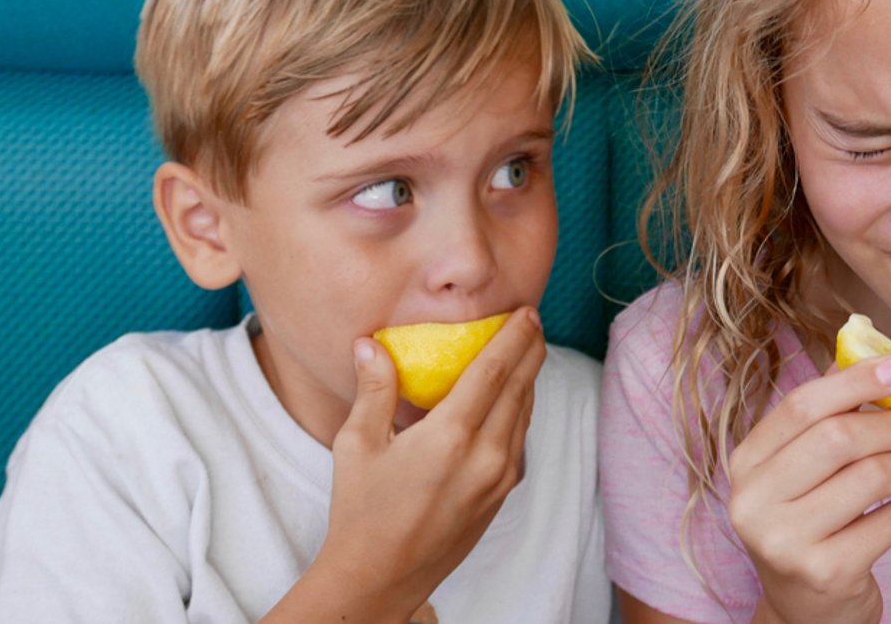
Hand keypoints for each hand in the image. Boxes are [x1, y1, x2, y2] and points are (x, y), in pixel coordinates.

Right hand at [300, 307, 546, 619]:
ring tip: (527, 351)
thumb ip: (374, 389)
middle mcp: (486, 456)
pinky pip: (520, 440)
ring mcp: (499, 479)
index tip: (525, 312)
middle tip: (533, 320)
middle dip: (530, 350)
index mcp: (451, 437)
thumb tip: (370, 343)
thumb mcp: (357, 445)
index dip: (513, 337)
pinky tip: (513, 398)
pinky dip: (521, 411)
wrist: (381, 578)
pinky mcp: (501, 495)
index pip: (495, 371)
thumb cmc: (361, 511)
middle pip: (520, 388)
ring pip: (524, 414)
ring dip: (529, 379)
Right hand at [728, 356, 890, 623]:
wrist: (806, 610)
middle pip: (836, 438)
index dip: (855, 381)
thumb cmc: (811, 522)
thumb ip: (826, 415)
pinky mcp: (824, 572)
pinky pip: (890, 522)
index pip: (802, 406)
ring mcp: (784, 540)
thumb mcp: (801, 469)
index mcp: (746, 462)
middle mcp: (753, 500)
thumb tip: (869, 349)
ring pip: (868, 477)